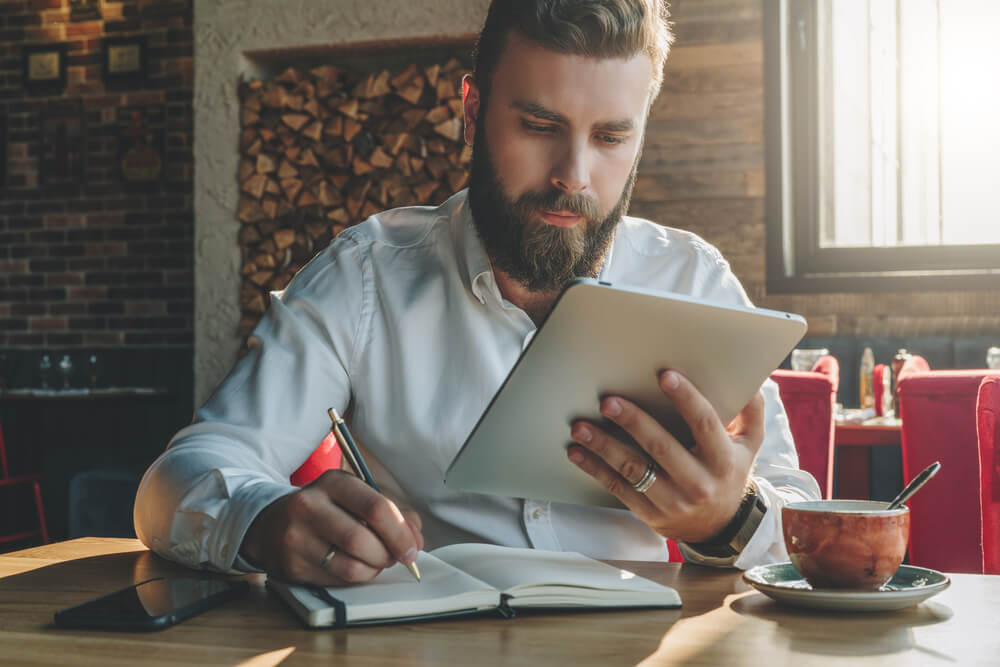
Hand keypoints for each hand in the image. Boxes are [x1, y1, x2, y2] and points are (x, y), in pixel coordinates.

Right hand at [240, 470, 423, 584]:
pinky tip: (353, 567)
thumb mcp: (354, 496)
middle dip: (388, 555)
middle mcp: (310, 506)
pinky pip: (337, 580)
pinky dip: (355, 578)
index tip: (412, 548)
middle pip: (363, 540)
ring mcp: (297, 537)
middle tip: (395, 558)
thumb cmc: (325, 509)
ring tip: (374, 562)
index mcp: (333, 482)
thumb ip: (393, 512)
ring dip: (373, 570)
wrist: (270, 523)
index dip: (401, 533)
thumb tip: (416, 540)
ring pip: (351, 566)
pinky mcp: (292, 565)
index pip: (376, 507)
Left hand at [566, 369, 764, 542]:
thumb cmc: (730, 471)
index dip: (686, 399)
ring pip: (634, 470)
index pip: (705, 424)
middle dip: (633, 422)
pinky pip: (618, 489)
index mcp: (723, 459)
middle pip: (662, 447)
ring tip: (581, 426)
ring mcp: (673, 502)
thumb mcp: (750, 444)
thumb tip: (749, 378)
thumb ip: (750, 410)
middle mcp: (699, 482)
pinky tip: (577, 452)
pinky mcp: (650, 514)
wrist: (721, 527)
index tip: (665, 375)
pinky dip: (594, 469)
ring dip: (604, 446)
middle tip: (608, 401)